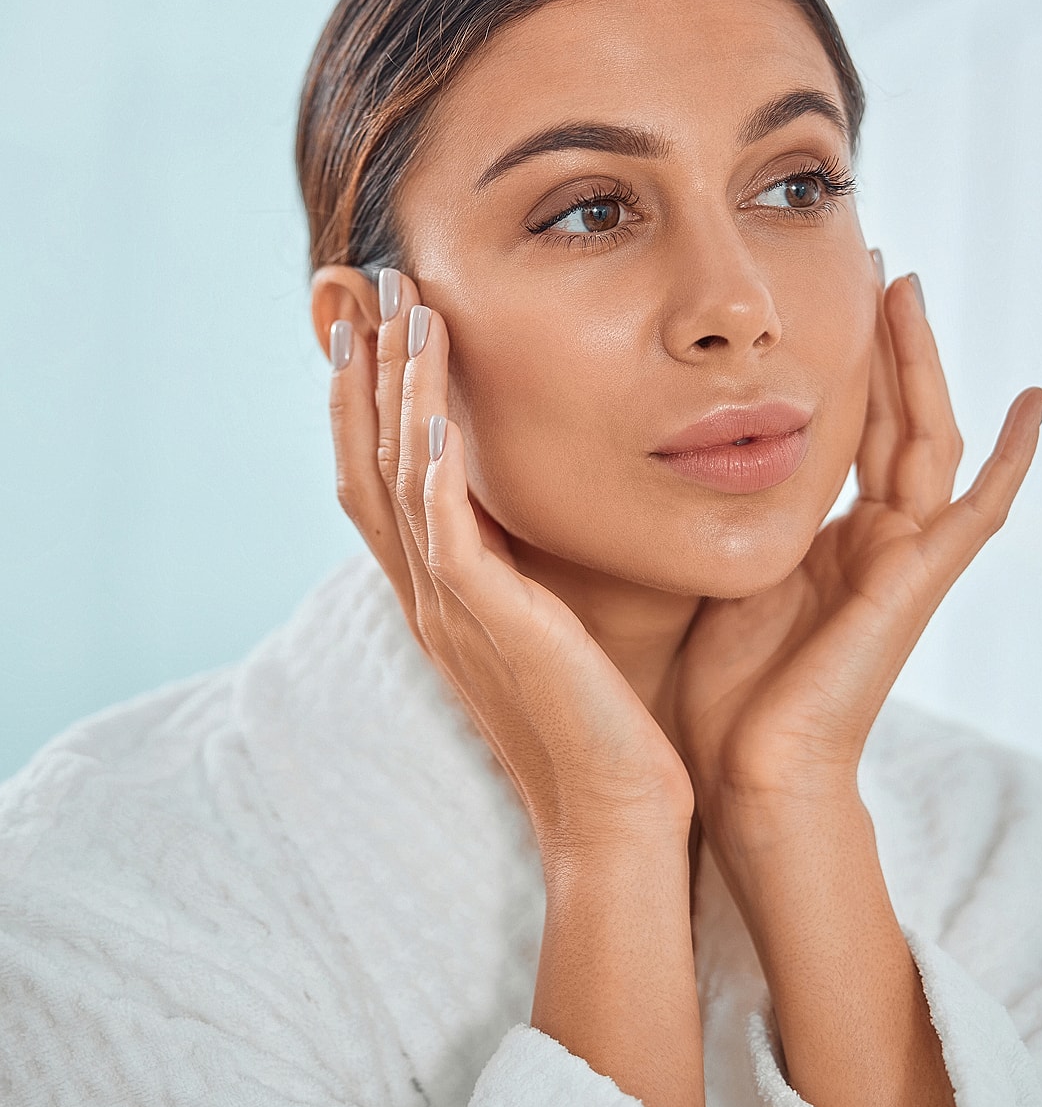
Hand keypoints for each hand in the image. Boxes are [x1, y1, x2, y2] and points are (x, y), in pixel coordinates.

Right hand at [326, 269, 694, 853]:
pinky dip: (426, 453)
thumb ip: (529, 571)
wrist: (615, 816)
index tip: (378, 327)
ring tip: (398, 307)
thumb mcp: (551, 630)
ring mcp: (446, 608)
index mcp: (441, 597)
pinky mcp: (485, 619)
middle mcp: (427, 596)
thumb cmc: (598, 725)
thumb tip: (543, 512)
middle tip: (364, 290)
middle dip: (361, 374)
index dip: (368, 401)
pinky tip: (430, 394)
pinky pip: (439, 522)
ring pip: (392, 477)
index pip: (382, 480)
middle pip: (365, 462)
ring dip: (390, 388)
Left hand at [668, 268, 1041, 817]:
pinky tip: (1036, 399)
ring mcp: (903, 557)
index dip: (840, 365)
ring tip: (908, 289)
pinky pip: (979, 507)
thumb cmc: (724, 690)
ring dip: (921, 363)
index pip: (845, 431)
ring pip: (926, 437)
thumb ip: (730, 517)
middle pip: (888, 418)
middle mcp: (871, 539)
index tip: (821, 299)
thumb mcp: (719, 572)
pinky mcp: (920, 581)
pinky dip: (1012, 455)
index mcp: (825, 538)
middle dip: (880, 342)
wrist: (750, 770)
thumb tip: (684, 456)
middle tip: (873, 263)